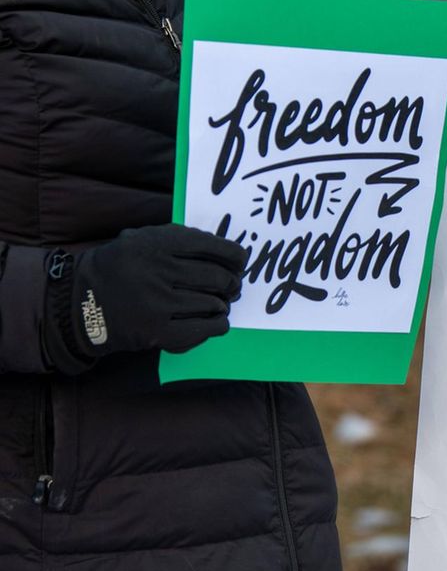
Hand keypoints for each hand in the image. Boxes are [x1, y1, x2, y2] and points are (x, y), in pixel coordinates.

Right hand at [46, 224, 244, 364]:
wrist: (81, 303)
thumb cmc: (120, 268)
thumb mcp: (139, 239)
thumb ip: (178, 239)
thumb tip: (225, 250)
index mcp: (154, 243)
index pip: (210, 245)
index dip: (234, 255)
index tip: (241, 261)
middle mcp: (157, 271)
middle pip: (218, 277)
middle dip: (231, 282)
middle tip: (232, 286)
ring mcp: (158, 303)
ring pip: (214, 303)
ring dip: (222, 304)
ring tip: (219, 302)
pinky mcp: (158, 331)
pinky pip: (206, 328)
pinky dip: (219, 324)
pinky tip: (217, 320)